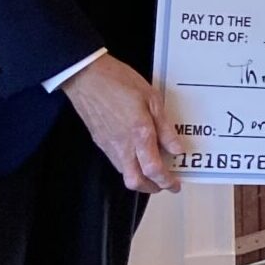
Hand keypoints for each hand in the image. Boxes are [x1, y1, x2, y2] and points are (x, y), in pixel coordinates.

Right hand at [61, 53, 184, 192]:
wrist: (87, 76)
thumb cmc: (120, 82)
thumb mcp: (152, 99)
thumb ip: (164, 128)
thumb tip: (177, 149)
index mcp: (139, 134)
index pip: (153, 169)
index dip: (166, 181)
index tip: (176, 184)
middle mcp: (122, 145)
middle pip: (135, 181)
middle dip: (152, 188)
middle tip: (165, 183)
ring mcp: (108, 145)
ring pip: (124, 174)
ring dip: (140, 179)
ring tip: (154, 171)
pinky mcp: (100, 142)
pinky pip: (116, 163)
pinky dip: (129, 167)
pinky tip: (137, 157)